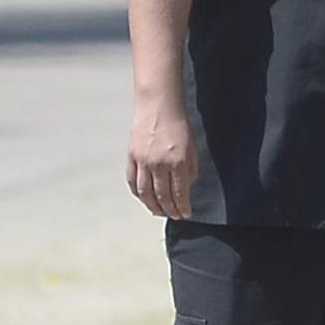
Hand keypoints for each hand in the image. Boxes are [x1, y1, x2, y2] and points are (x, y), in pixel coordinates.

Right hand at [127, 100, 196, 218]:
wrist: (159, 107)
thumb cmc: (179, 126)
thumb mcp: (193, 148)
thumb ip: (191, 169)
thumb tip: (187, 188)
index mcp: (178, 162)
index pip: (180, 193)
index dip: (182, 207)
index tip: (185, 214)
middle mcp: (159, 164)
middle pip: (162, 196)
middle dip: (169, 210)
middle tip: (174, 216)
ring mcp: (143, 161)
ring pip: (145, 192)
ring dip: (152, 206)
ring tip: (159, 212)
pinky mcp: (132, 157)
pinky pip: (133, 181)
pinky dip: (138, 193)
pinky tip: (144, 199)